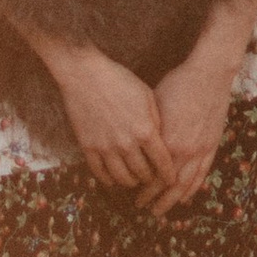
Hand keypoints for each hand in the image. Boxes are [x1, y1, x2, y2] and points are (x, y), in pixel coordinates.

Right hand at [46, 43, 169, 197]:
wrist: (85, 74)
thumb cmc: (119, 80)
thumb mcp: (147, 96)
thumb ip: (156, 121)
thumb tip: (161, 141)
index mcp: (145, 130)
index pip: (162, 162)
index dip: (168, 174)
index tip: (171, 179)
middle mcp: (126, 143)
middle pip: (143, 173)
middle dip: (150, 179)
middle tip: (152, 179)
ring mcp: (106, 147)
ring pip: (122, 178)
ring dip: (131, 182)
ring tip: (134, 180)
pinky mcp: (88, 147)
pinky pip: (100, 172)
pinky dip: (108, 180)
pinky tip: (113, 179)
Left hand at [151, 54, 236, 214]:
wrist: (208, 74)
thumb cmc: (177, 85)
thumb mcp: (154, 107)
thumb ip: (149, 131)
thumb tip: (135, 146)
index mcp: (166, 141)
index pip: (151, 173)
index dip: (142, 186)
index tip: (132, 192)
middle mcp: (184, 150)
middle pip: (167, 185)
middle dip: (154, 199)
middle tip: (143, 207)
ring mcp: (200, 150)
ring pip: (186, 184)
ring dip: (172, 200)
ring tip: (162, 210)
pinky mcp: (212, 146)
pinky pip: (202, 174)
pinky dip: (193, 188)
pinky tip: (186, 197)